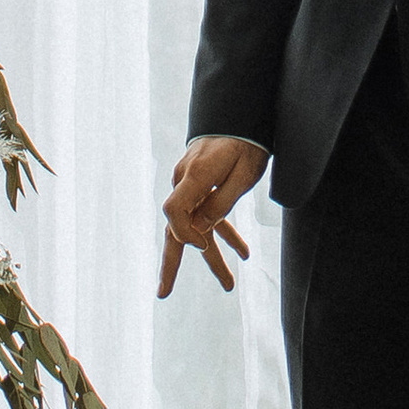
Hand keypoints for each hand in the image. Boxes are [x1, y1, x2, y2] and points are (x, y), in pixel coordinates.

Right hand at [161, 136, 266, 297]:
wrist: (241, 115)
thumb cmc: (246, 144)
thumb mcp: (243, 176)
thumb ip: (221, 204)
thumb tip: (201, 233)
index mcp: (193, 177)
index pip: (173, 213)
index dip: (186, 234)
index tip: (204, 244)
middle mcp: (184, 183)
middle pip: (174, 229)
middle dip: (171, 264)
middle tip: (163, 294)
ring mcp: (190, 185)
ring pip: (195, 227)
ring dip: (212, 256)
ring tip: (229, 285)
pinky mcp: (201, 187)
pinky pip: (208, 215)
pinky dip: (226, 234)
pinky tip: (244, 254)